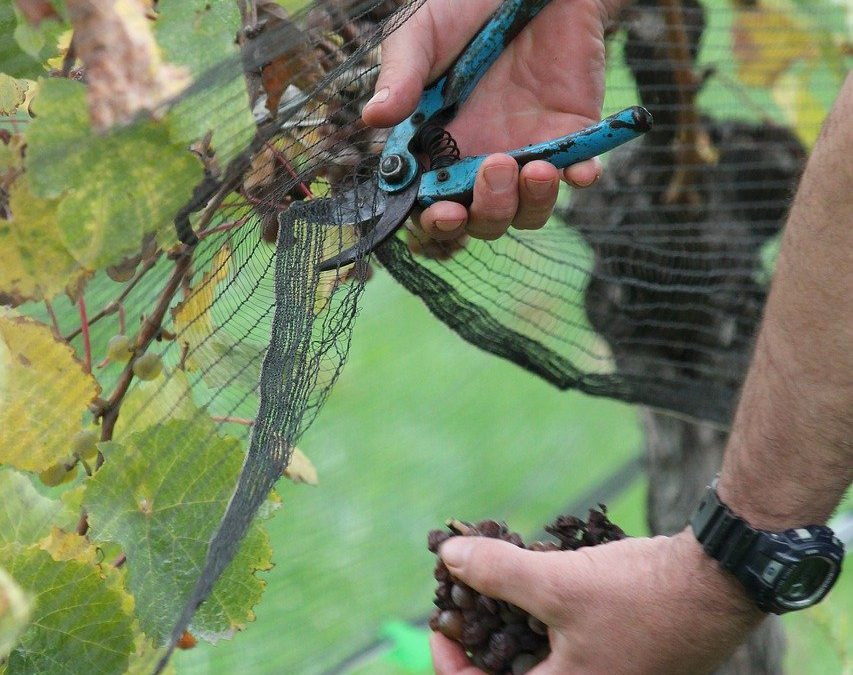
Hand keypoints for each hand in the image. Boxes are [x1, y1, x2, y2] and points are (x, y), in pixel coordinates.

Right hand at [363, 0, 610, 241]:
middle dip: (487, 212)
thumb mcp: (421, 35)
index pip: (433, 205)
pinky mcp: (571, 133)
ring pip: (529, 209)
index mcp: (437, 148)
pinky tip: (580, 171)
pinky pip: (580, 170)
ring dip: (531, 203)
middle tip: (494, 168)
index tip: (442, 212)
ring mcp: (527, 150)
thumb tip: (373, 118)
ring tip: (535, 169)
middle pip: (483, 219)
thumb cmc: (461, 7)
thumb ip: (400, 77)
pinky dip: (582, 177)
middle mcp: (480, 160)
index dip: (436, 221)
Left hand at [431, 529, 763, 673]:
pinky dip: (542, 613)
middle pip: (511, 672)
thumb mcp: (558, 584)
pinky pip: (563, 640)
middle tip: (464, 598)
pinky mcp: (616, 651)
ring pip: (537, 653)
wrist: (717, 583)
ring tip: (494, 582)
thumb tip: (447, 558)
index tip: (440, 621)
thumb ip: (498, 574)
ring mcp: (603, 672)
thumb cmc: (642, 595)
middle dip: (481, 636)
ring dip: (511, 620)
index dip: (450, 661)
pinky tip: (536, 577)